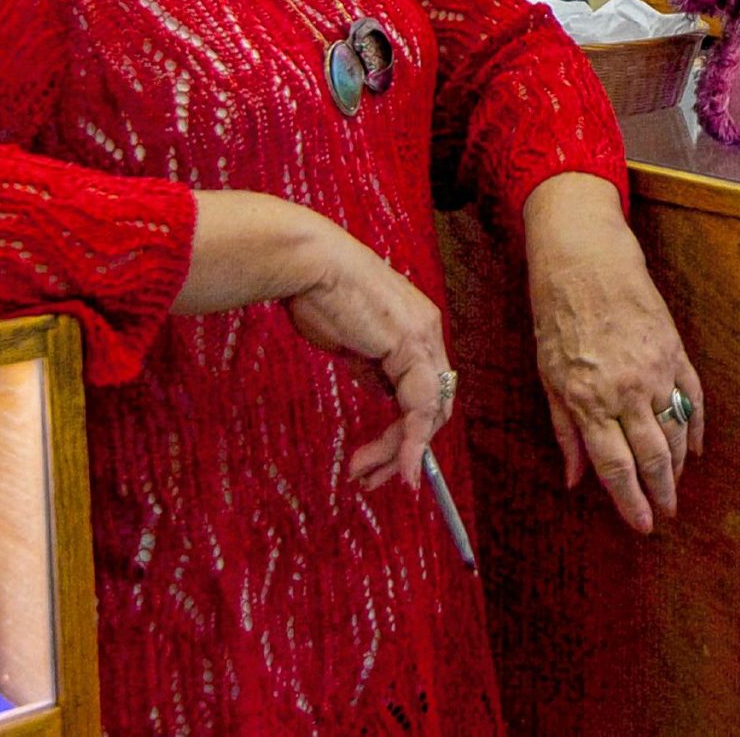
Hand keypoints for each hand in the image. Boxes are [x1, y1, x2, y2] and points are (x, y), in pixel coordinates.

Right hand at [179, 190, 449, 492]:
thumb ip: (371, 362)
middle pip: (432, 404)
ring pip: (428, 412)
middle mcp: (428, 331)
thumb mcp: (349, 336)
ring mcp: (423, 338)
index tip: (378, 458)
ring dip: (400, 453)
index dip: (406, 428)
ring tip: (368, 477)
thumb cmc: (317, 290)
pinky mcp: (409, 347)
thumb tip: (378, 386)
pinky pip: (420, 407)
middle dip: (403, 448)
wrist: (306, 261)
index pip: (424, 388)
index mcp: (417, 326)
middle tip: (372, 478)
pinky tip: (399, 468)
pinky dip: (411, 443)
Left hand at [524, 176, 704, 535]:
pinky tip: (696, 447)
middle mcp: (626, 391)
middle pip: (652, 457)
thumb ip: (564, 431)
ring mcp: (656, 371)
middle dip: (661, 492)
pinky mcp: (675, 352)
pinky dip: (698, 427)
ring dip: (679, 465)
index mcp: (589, 401)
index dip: (630, 501)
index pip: (615, 466)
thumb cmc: (557, 318)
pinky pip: (694, 399)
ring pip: (677, 432)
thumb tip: (574, 479)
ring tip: (675, 485)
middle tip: (666, 514)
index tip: (641, 525)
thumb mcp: (548, 377)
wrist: (586, 262)